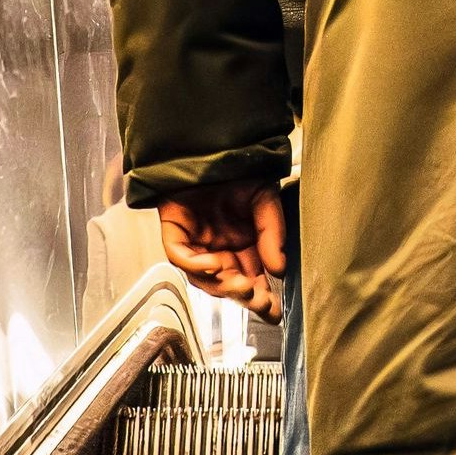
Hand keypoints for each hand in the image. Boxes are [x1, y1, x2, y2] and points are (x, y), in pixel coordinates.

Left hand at [157, 179, 288, 319]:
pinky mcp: (175, 233)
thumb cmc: (239, 170)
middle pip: (229, 284)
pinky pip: (182, 258)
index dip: (262, 296)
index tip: (275, 311)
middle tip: (262, 302)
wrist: (211, 143)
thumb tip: (279, 269)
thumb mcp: (265, 199)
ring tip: (243, 285)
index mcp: (243, 244)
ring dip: (224, 285)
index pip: (252, 278)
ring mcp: (196, 243)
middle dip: (246, 296)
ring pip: (205, 278)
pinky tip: (216, 264)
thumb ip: (272, 232)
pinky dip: (197, 266)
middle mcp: (219, 248)